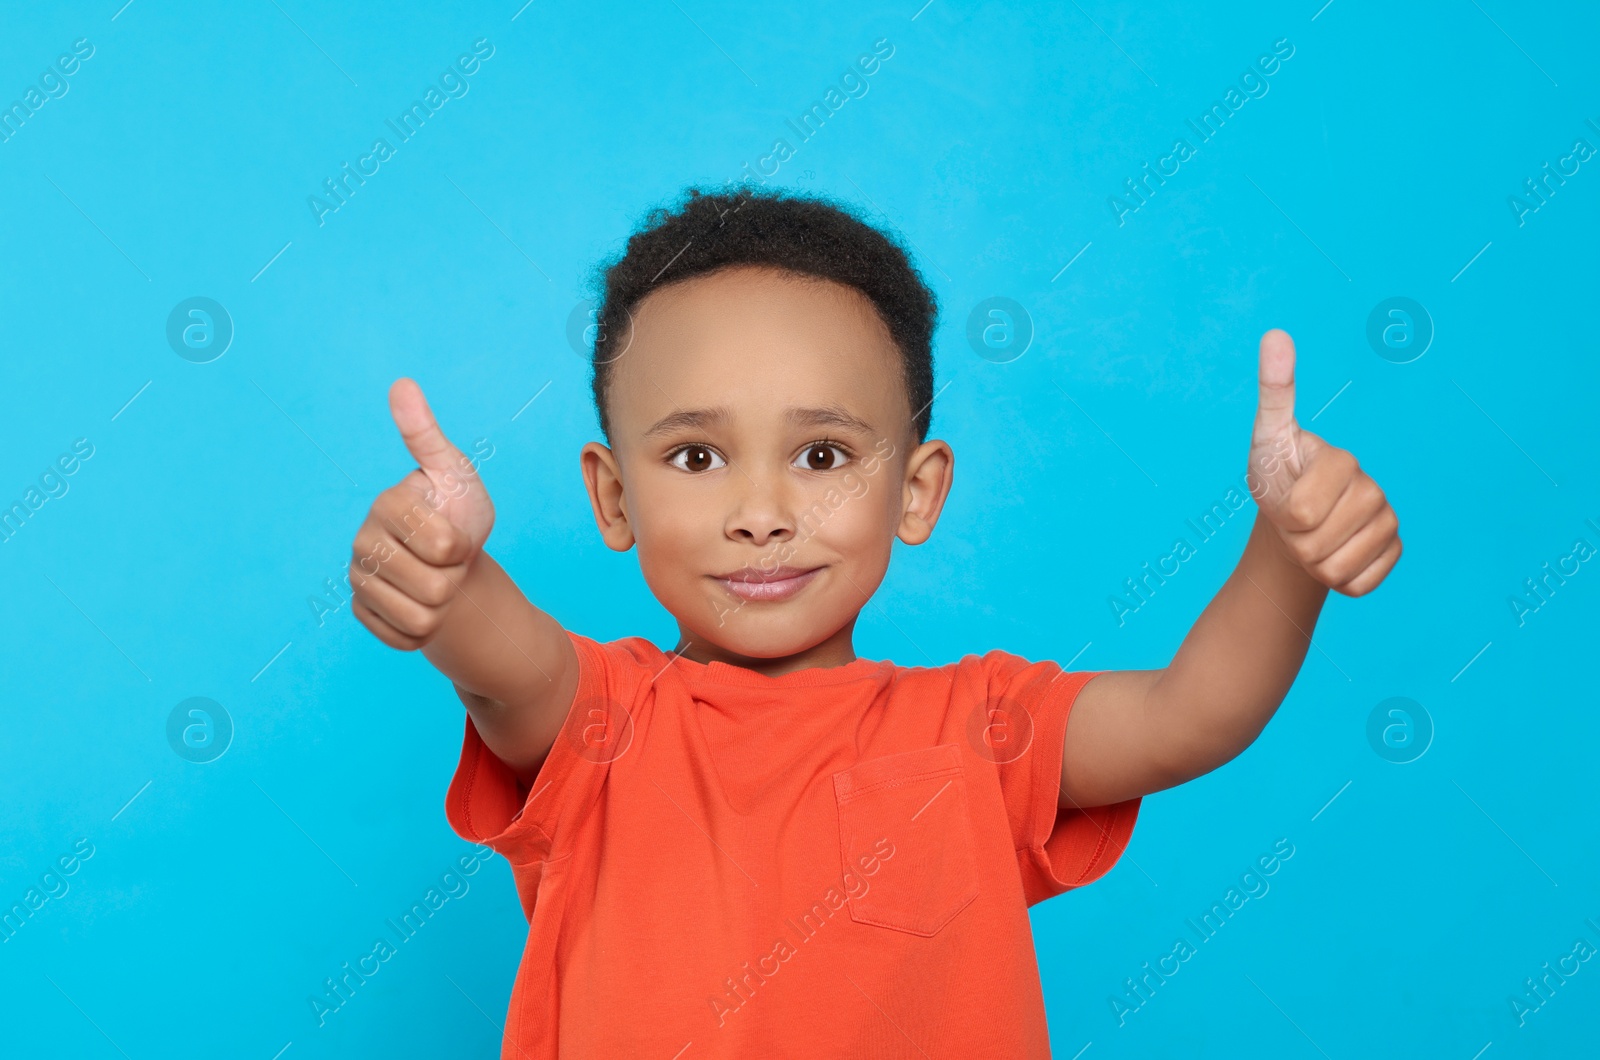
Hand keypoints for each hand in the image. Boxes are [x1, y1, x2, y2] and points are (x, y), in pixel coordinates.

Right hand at [349, 379, 496, 648]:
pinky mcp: (362, 613)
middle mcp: (362, 542)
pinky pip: (404, 638)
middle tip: (446, 560)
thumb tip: (402, 384)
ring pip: (421, 618)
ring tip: (435, 578)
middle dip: (454, 578)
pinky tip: (421, 603)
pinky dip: (424, 629)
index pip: (445, 546)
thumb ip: (425, 434)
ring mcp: (359, 580)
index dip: (463, 546)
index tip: (455, 531)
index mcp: (387, 505)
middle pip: (434, 589)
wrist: (453, 562)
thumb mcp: (454, 472)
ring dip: (442, 606)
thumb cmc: (456, 512)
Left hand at [1248, 329, 1400, 596]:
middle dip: (1293, 540)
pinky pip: (1358, 585)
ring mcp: (1387, 522)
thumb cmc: (1278, 476)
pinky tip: (1335, 553)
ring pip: (1335, 569)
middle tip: (1294, 520)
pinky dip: (1338, 580)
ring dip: (1311, 561)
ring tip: (1311, 535)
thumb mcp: (1266, 437)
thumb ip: (1275, 391)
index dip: (1281, 513)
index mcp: (1342, 461)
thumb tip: (1275, 332)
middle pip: (1315, 544)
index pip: (1299, 511)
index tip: (1286, 492)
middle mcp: (1373, 490)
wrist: (1293, 522)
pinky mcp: (1393, 553)